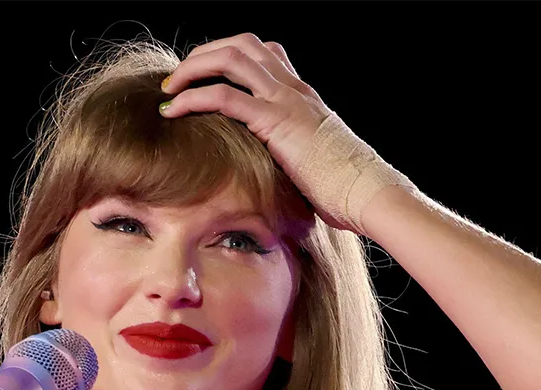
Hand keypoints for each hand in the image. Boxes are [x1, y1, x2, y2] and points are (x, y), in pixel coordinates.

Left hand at [160, 34, 411, 235]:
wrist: (370, 195)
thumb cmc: (348, 190)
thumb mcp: (315, 163)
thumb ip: (292, 155)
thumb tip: (274, 177)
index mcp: (303, 95)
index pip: (265, 52)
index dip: (229, 55)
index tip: (204, 75)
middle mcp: (294, 89)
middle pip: (242, 44)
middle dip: (204, 54)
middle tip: (179, 77)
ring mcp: (286, 101)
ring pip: (230, 58)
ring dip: (193, 68)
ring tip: (170, 88)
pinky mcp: (276, 122)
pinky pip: (224, 97)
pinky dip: (193, 98)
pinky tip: (173, 110)